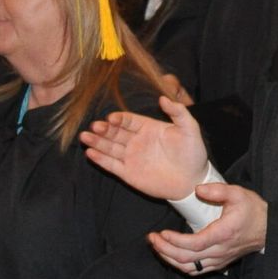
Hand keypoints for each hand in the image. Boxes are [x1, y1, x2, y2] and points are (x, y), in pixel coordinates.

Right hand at [80, 97, 209, 199]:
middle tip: (94, 126)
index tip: (111, 118)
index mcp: (148, 128)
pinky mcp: (128, 173)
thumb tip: (163, 98)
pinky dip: (101, 159)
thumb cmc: (193, 153)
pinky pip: (111, 165)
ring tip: (85, 137)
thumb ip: (178, 112)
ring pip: (110, 147)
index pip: (128, 120)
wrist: (192, 180)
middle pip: (115, 133)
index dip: (119, 119)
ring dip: (97, 142)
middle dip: (103, 129)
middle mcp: (136, 141)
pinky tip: (90, 153)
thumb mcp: (189, 129)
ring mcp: (131, 157)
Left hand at [149, 184, 267, 274]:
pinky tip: (172, 257)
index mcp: (223, 234)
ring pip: (189, 268)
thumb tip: (197, 190)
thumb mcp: (238, 193)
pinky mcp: (220, 264)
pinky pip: (196, 271)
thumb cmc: (253, 211)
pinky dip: (180, 266)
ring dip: (169, 259)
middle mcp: (220, 251)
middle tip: (151, 239)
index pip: (193, 244)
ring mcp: (219, 260)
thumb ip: (217, 190)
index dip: (174, 241)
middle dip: (164, 250)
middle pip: (186, 259)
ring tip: (158, 247)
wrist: (270, 229)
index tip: (161, 233)